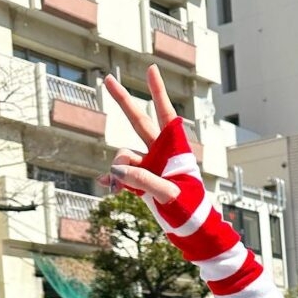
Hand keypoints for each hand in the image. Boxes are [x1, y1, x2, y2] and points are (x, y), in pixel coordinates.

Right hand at [99, 67, 182, 202]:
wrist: (191, 228)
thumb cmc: (189, 210)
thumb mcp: (169, 194)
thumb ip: (144, 180)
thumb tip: (117, 170)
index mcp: (173, 151)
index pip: (165, 116)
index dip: (158, 93)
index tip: (152, 68)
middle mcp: (160, 154)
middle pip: (138, 122)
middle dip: (123, 101)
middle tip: (108, 79)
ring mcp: (149, 165)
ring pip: (124, 156)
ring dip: (120, 169)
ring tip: (124, 188)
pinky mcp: (140, 180)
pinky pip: (120, 175)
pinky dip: (113, 180)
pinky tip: (106, 185)